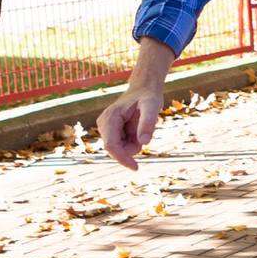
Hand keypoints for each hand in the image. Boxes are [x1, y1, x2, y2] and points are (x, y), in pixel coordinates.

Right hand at [98, 39, 175, 172]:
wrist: (144, 89)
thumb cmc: (148, 96)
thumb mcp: (153, 106)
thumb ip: (148, 123)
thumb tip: (144, 143)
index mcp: (110, 118)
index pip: (111, 145)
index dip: (122, 158)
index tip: (136, 168)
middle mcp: (103, 123)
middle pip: (115, 149)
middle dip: (131, 148)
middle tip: (144, 133)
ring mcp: (105, 128)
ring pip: (119, 149)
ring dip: (132, 144)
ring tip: (141, 128)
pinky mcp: (110, 131)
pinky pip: (122, 145)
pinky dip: (132, 142)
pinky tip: (136, 130)